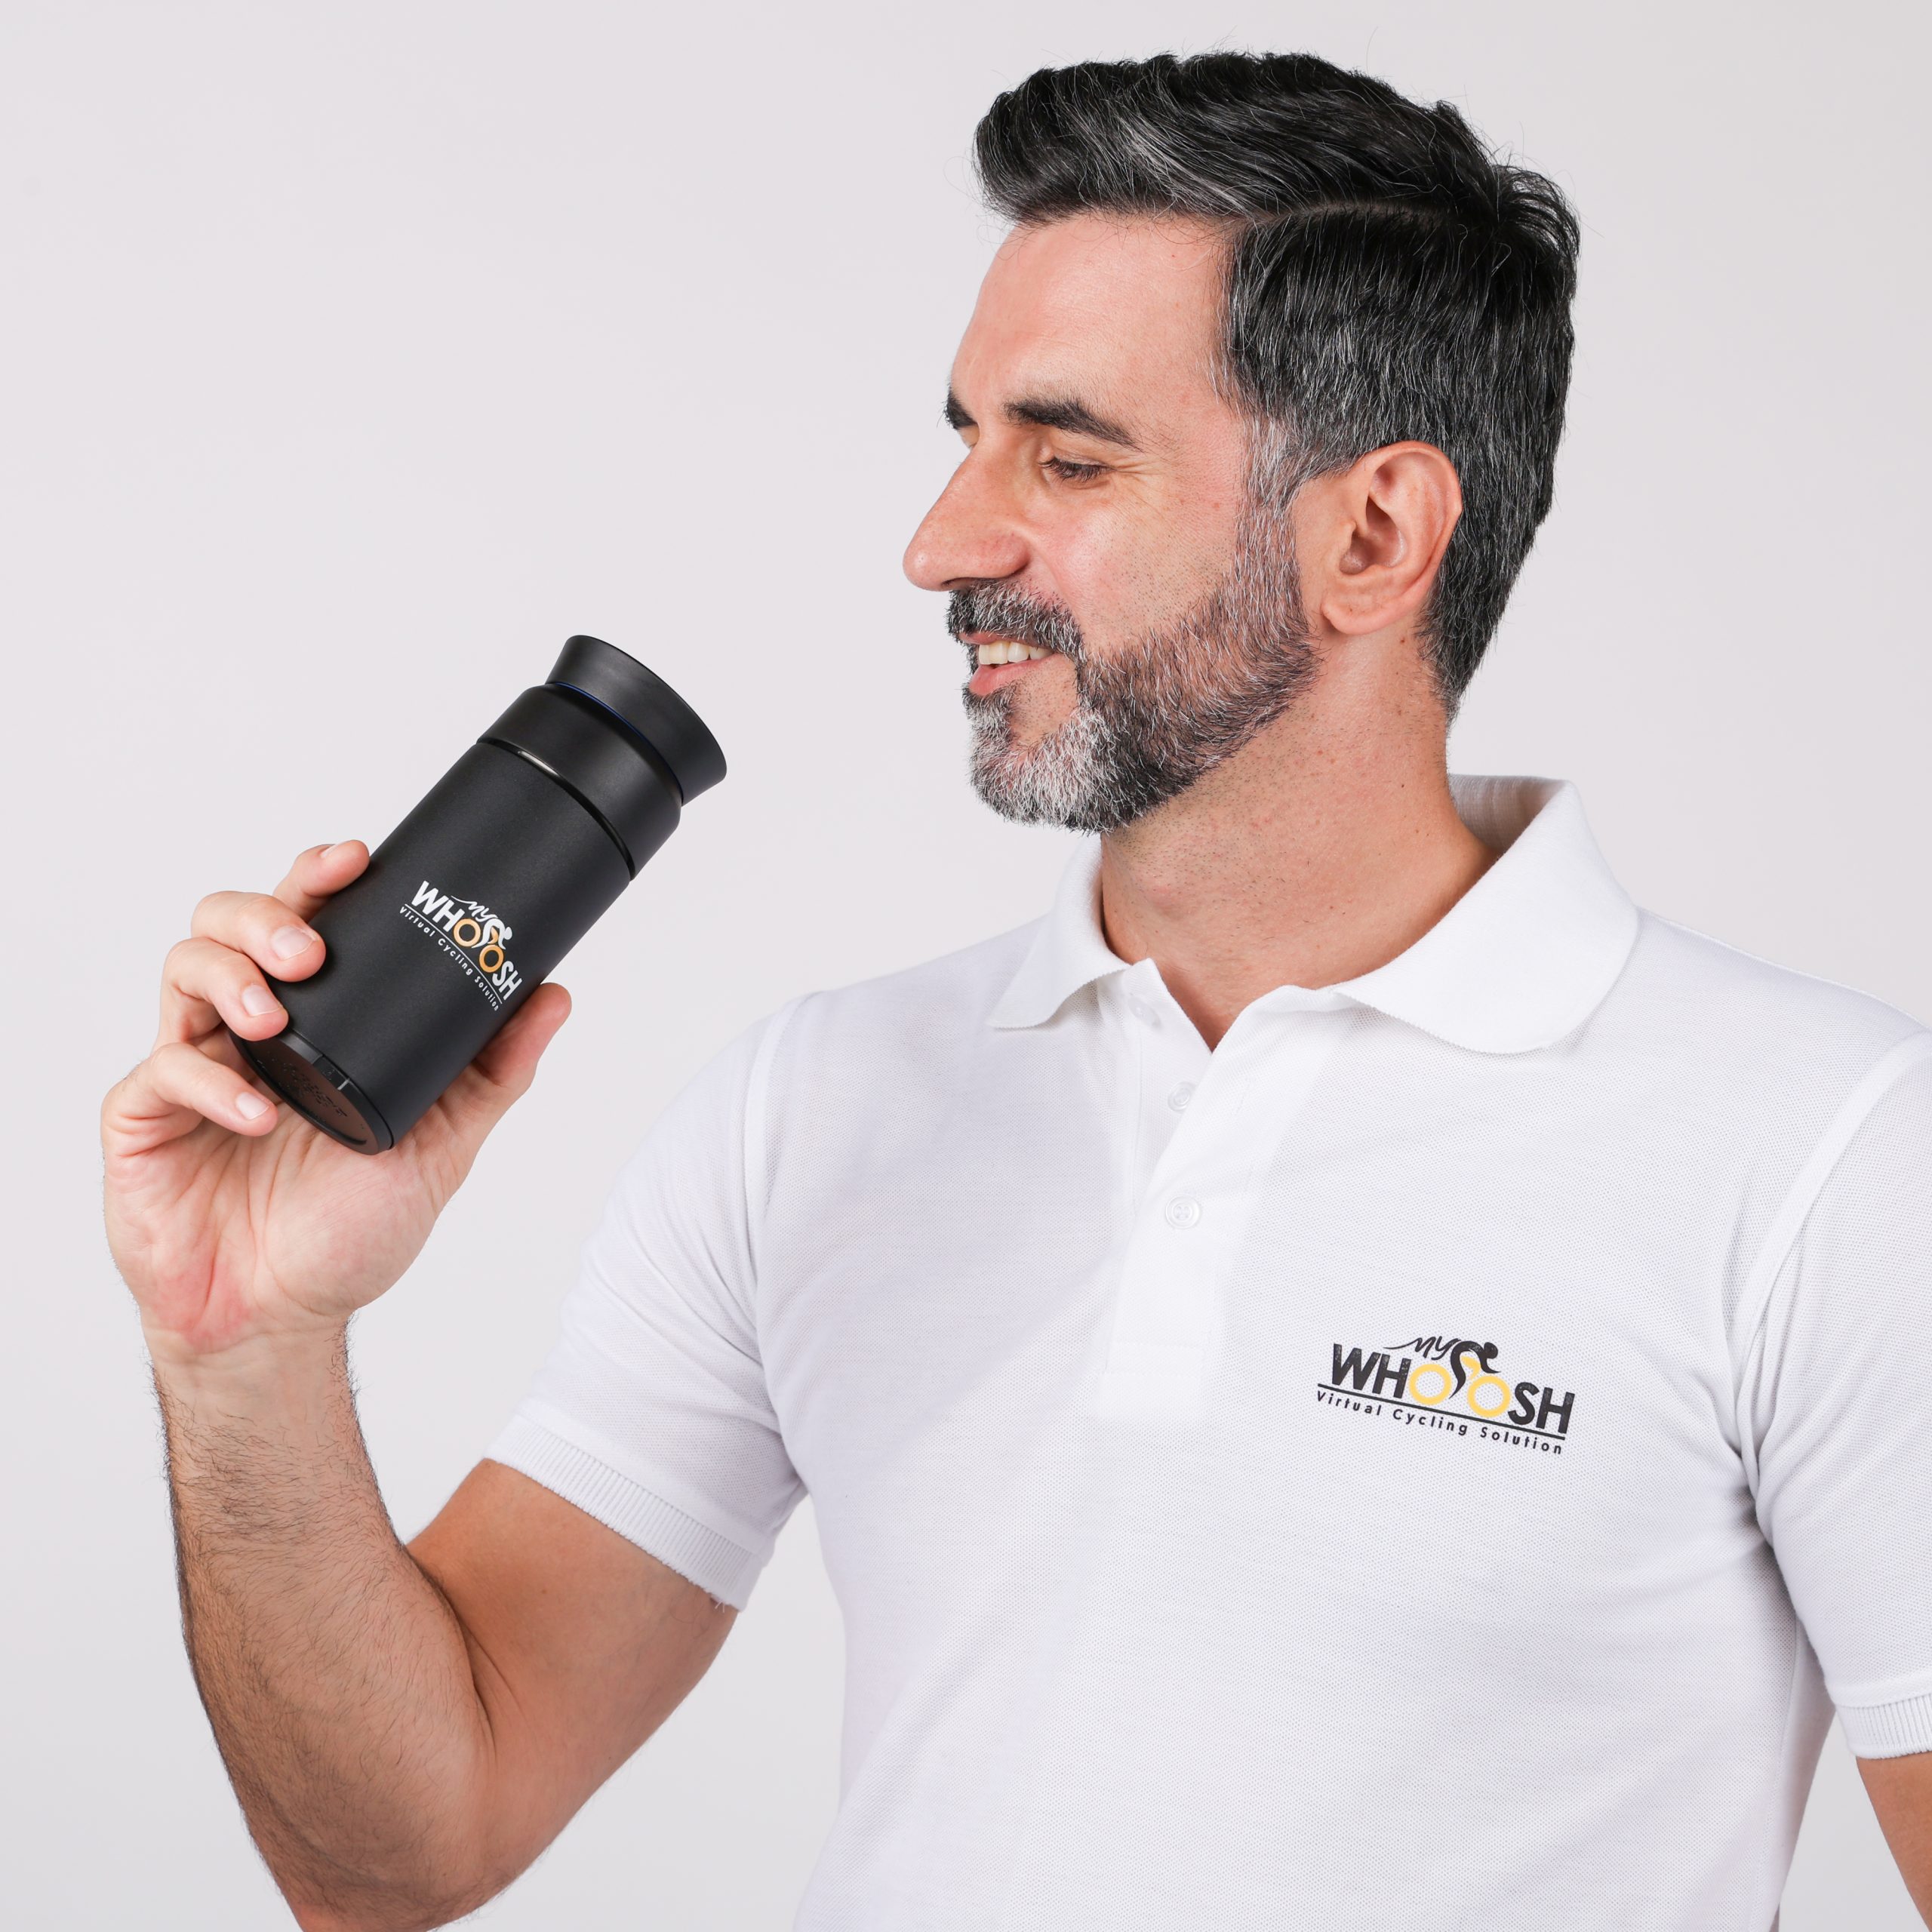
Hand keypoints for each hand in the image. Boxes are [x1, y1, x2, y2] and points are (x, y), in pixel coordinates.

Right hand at [102, 839, 571, 1366]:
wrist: (284, 1318)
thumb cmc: (349, 1229)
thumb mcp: (441, 1141)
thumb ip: (494, 1071)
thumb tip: (551, 993)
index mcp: (311, 1021)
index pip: (300, 921)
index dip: (317, 877)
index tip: (356, 858)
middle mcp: (244, 1030)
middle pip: (225, 923)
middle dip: (265, 915)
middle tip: (308, 950)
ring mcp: (189, 1070)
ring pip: (182, 972)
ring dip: (230, 979)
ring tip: (274, 1017)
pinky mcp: (142, 1122)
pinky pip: (159, 1075)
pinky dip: (209, 1085)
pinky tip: (255, 1114)